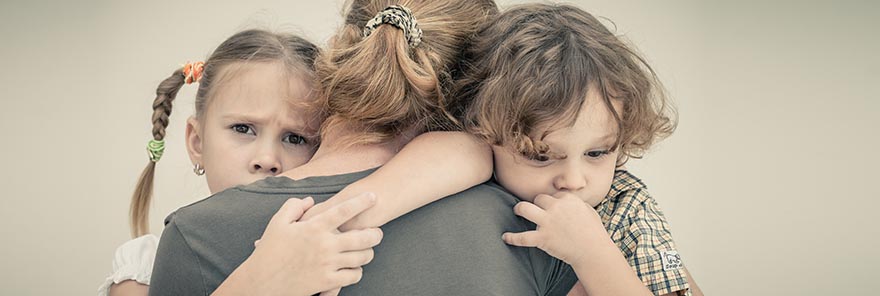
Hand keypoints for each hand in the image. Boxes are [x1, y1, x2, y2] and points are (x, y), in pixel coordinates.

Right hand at [222, 193, 382, 295]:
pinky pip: (353, 276)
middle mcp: (324, 245)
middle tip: (378, 231)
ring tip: (368, 250)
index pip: (343, 211)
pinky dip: (357, 271)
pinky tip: (354, 268)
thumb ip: (293, 207)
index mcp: (313, 228)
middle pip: (362, 237)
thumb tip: (310, 201)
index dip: (361, 202)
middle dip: (375, 233)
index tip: (374, 196)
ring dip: (368, 253)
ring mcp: (327, 264)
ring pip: (362, 257)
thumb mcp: (277, 223)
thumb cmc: (268, 251)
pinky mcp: (327, 282)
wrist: (261, 282)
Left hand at [502, 192, 609, 264]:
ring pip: (524, 208)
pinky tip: (505, 237)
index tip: (552, 208)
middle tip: (536, 211)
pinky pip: (522, 237)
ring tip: (516, 211)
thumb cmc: (594, 232)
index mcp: (567, 199)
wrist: (593, 251)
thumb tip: (568, 200)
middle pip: (538, 199)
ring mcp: (547, 222)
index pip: (553, 195)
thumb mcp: (588, 210)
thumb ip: (576, 203)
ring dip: (519, 209)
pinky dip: (512, 238)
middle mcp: (555, 207)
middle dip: (537, 204)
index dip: (552, 202)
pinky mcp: (542, 238)